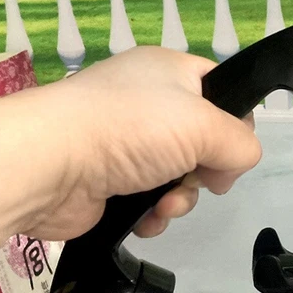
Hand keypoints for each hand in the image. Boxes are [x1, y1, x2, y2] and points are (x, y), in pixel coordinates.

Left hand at [24, 46, 261, 240]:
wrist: (52, 165)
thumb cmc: (131, 129)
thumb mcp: (203, 124)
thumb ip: (239, 142)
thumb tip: (239, 162)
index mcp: (171, 74)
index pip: (222, 94)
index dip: (235, 125)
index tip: (230, 152)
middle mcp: (150, 108)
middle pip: (205, 145)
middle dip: (207, 172)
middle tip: (201, 181)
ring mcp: (129, 147)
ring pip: (181, 180)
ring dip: (181, 199)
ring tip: (164, 203)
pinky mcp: (113, 183)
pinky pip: (153, 202)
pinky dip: (155, 214)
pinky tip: (146, 217)